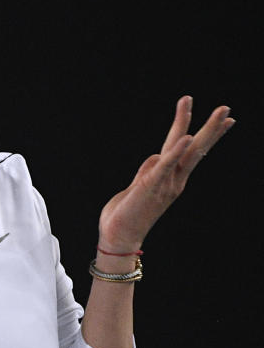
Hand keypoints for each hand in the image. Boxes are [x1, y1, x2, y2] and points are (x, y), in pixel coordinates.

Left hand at [98, 96, 234, 251]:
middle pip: (196, 149)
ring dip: (202, 130)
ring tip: (218, 113)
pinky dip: (176, 151)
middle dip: (211, 128)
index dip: (205, 133)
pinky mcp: (152, 186)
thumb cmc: (126, 213)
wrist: (119, 239)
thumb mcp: (137, 186)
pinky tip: (187, 137)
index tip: (228, 119)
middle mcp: (174, 180)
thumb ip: (148, 171)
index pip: (190, 151)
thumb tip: (157, 155)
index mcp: (170, 179)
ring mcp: (166, 183)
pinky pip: (166, 165)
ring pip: (188, 152)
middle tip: (226, 108)